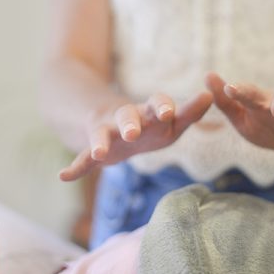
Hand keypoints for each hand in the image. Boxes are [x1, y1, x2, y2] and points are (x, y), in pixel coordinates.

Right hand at [59, 91, 212, 181]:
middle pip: (127, 115)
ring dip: (100, 142)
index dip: (161, 107)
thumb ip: (191, 112)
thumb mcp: (171, 122)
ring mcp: (107, 132)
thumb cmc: (151, 126)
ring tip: (100, 154)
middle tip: (132, 134)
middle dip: (129, 123)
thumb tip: (210, 96)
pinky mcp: (93, 148)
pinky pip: (82, 159)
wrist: (114, 125)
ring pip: (101, 133)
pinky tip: (64, 176)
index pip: (157, 103)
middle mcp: (126, 118)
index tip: (168, 113)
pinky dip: (75, 167)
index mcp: (148, 112)